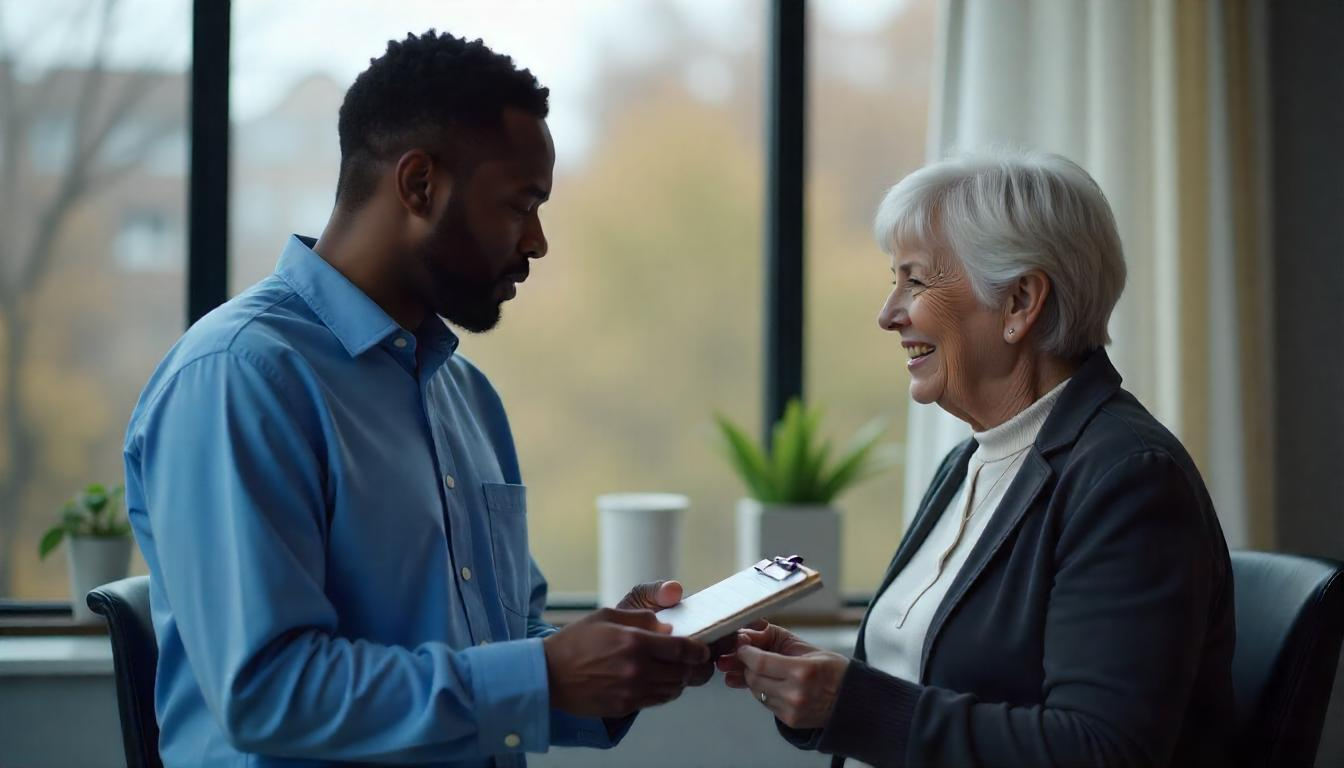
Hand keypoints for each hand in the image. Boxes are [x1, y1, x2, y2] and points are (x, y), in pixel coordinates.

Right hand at [542, 606, 709, 718]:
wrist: (548, 675)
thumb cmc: (576, 641)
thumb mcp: (607, 615)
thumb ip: (641, 619)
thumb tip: (667, 628)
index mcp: (633, 642)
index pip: (681, 649)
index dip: (698, 650)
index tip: (703, 649)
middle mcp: (636, 669)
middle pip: (683, 672)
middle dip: (694, 667)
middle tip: (697, 662)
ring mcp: (631, 691)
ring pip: (673, 690)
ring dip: (681, 680)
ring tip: (678, 671)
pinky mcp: (624, 707)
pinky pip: (657, 701)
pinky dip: (665, 692)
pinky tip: (660, 683)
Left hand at [717, 622, 847, 729]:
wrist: (852, 700)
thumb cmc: (831, 668)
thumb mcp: (806, 647)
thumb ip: (774, 638)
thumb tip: (745, 638)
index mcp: (803, 671)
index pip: (760, 663)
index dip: (745, 653)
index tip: (743, 645)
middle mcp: (795, 694)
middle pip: (754, 678)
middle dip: (747, 665)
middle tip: (751, 656)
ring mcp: (792, 711)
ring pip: (756, 691)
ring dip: (755, 679)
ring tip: (767, 670)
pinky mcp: (790, 721)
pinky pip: (765, 702)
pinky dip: (764, 691)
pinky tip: (776, 683)